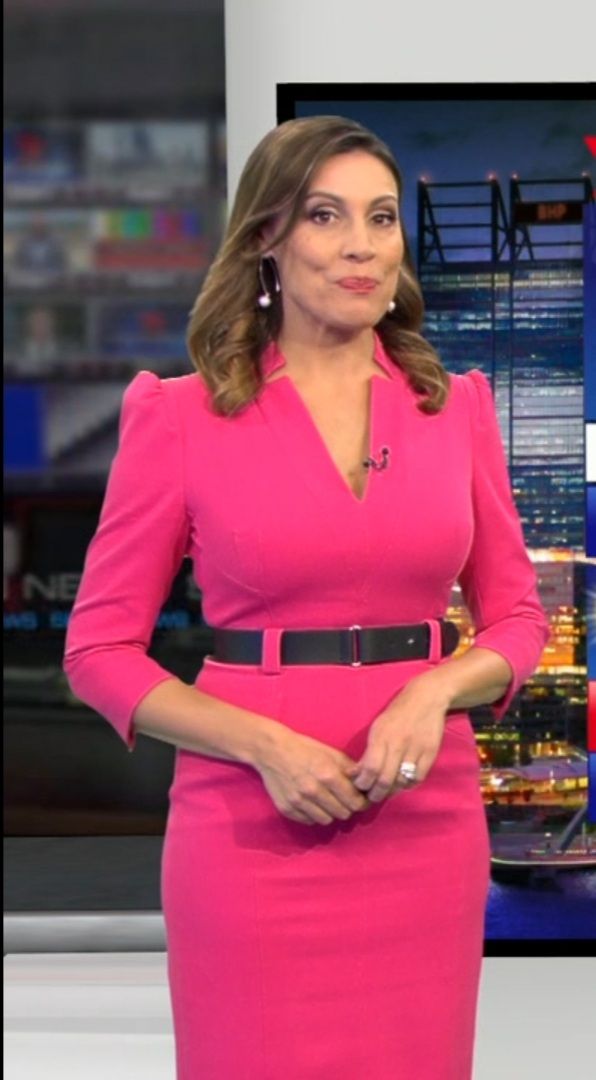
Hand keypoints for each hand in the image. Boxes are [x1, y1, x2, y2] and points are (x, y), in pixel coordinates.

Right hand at [254, 727, 369, 825]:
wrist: (271, 750)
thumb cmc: (304, 749)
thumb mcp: (330, 753)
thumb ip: (349, 768)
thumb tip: (365, 782)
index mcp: (328, 775)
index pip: (355, 802)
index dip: (362, 802)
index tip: (362, 800)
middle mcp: (314, 791)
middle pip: (343, 813)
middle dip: (347, 807)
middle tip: (345, 800)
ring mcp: (299, 802)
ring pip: (327, 820)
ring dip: (331, 813)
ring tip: (328, 802)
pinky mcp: (287, 809)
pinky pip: (309, 821)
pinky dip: (314, 815)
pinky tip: (313, 803)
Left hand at [350, 674, 450, 802]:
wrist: (426, 698)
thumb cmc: (397, 714)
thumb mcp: (378, 727)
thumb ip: (368, 752)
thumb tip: (356, 774)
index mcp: (381, 735)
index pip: (370, 768)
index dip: (363, 783)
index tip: (360, 787)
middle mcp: (398, 743)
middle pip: (385, 779)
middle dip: (376, 794)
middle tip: (371, 797)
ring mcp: (416, 748)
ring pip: (401, 781)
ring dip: (391, 791)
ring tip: (385, 792)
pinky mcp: (430, 753)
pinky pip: (417, 778)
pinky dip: (408, 785)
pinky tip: (402, 783)